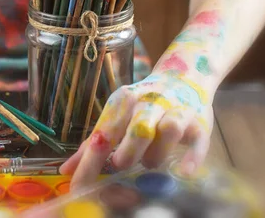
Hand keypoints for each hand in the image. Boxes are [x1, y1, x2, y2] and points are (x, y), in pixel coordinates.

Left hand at [60, 73, 212, 188]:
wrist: (183, 78)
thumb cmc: (142, 105)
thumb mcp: (115, 117)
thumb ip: (92, 145)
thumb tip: (65, 170)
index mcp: (122, 101)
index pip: (103, 134)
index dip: (89, 163)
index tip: (78, 186)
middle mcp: (149, 102)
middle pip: (138, 130)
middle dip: (127, 154)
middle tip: (121, 164)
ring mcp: (176, 110)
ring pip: (168, 132)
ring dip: (156, 155)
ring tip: (150, 162)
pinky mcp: (199, 122)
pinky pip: (197, 141)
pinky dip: (191, 157)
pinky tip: (183, 171)